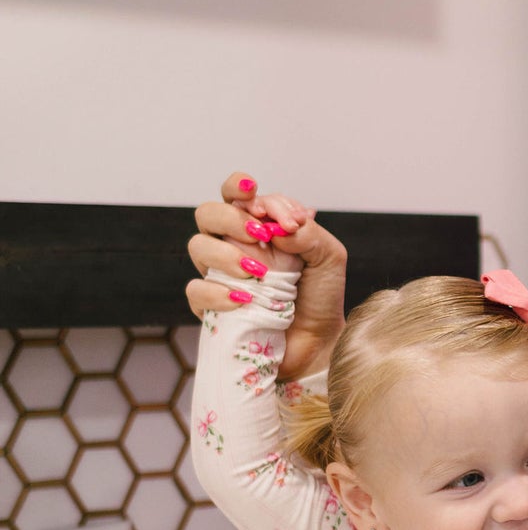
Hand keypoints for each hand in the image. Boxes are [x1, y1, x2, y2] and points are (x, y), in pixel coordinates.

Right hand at [186, 176, 347, 380]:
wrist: (320, 342)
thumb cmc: (321, 296)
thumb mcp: (328, 257)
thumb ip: (308, 233)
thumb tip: (277, 227)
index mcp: (258, 225)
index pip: (236, 193)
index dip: (239, 187)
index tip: (256, 194)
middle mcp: (233, 244)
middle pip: (208, 213)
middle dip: (231, 218)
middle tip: (260, 234)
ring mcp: (219, 274)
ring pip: (197, 246)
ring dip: (225, 254)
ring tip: (258, 272)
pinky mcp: (212, 306)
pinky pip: (196, 290)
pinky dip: (216, 292)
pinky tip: (243, 300)